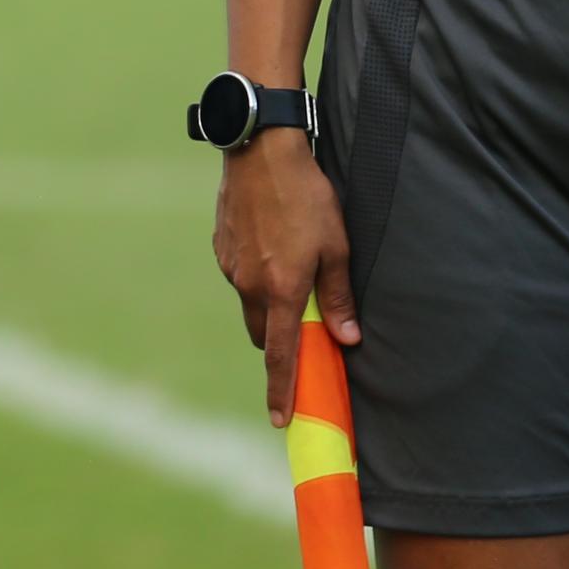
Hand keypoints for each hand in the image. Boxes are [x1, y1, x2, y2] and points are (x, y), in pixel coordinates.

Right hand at [212, 129, 356, 426]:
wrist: (261, 149)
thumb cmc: (307, 197)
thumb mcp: (337, 247)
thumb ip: (339, 297)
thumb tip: (347, 339)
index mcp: (281, 290)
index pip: (279, 354)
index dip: (281, 389)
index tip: (279, 418)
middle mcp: (249, 284)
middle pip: (261, 333)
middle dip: (277, 341)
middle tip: (301, 331)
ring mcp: (231, 264)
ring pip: (250, 301)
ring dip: (268, 303)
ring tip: (291, 270)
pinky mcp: (221, 245)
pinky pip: (239, 274)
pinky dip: (255, 275)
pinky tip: (272, 245)